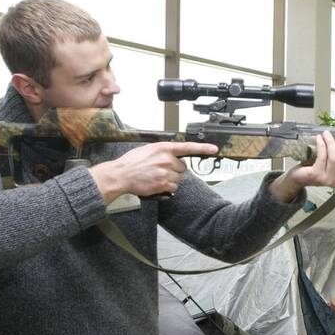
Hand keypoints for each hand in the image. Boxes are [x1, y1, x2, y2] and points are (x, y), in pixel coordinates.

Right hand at [90, 141, 217, 203]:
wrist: (121, 174)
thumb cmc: (132, 162)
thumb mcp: (148, 149)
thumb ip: (162, 151)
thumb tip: (174, 154)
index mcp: (163, 148)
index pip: (187, 147)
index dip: (203, 148)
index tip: (214, 149)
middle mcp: (166, 159)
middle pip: (183, 167)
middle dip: (175, 170)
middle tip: (162, 170)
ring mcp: (165, 172)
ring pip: (179, 179)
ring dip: (171, 180)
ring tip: (157, 177)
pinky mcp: (163, 183)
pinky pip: (173, 188)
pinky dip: (167, 188)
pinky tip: (157, 183)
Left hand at [270, 132, 334, 201]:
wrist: (299, 178)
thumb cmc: (316, 169)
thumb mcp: (331, 166)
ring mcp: (326, 179)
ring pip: (334, 158)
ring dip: (331, 143)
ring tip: (327, 134)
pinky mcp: (316, 175)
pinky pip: (322, 157)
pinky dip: (322, 145)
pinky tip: (319, 138)